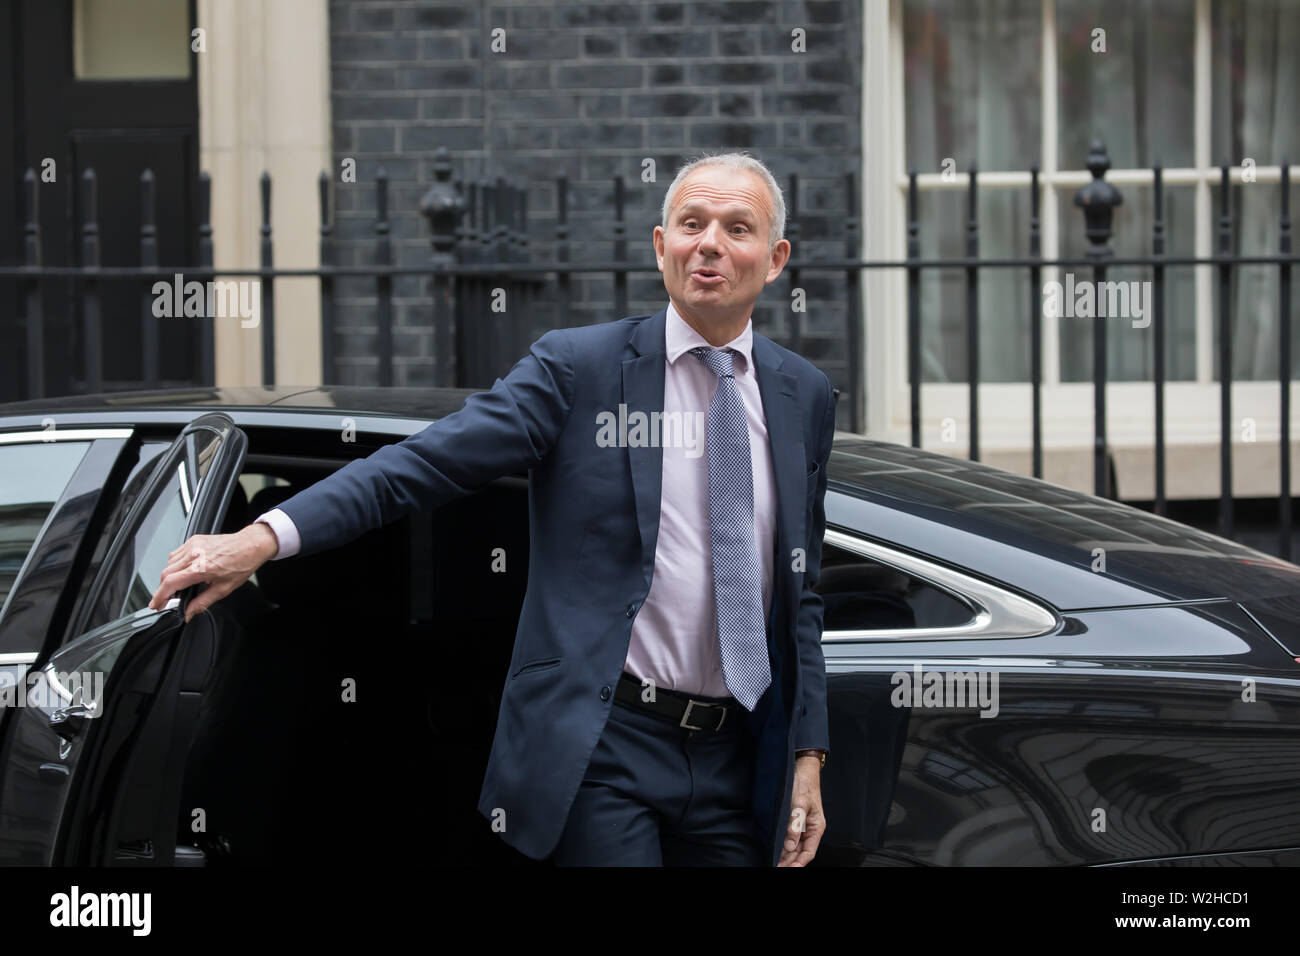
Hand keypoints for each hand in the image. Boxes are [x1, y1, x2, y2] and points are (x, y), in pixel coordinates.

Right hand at [148, 523, 279, 622]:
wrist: (251, 545)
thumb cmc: (242, 564)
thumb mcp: (223, 589)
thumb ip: (202, 603)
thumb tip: (188, 613)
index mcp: (200, 568)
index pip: (170, 583)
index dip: (159, 596)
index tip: (155, 604)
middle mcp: (194, 554)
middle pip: (166, 574)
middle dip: (163, 589)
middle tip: (166, 599)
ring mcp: (193, 545)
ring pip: (169, 563)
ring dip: (168, 576)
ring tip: (177, 586)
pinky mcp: (194, 540)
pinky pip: (176, 553)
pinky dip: (174, 564)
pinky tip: (182, 571)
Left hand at [778, 754, 825, 866]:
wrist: (802, 768)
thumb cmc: (804, 784)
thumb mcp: (799, 804)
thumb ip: (795, 825)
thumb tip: (790, 845)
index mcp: (816, 827)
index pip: (809, 852)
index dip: (798, 863)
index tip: (787, 868)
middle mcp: (810, 829)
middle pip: (801, 852)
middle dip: (790, 861)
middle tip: (776, 866)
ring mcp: (802, 825)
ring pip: (795, 846)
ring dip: (786, 854)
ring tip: (775, 860)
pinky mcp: (794, 819)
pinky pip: (790, 836)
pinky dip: (784, 844)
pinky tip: (777, 847)